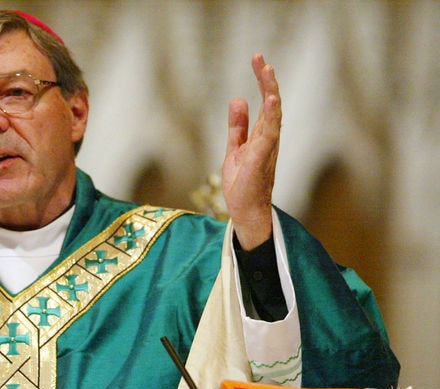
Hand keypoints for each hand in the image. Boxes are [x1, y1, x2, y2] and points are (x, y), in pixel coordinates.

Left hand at [223, 53, 281, 249]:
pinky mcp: (261, 158)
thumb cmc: (243, 184)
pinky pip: (270, 134)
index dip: (262, 81)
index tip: (257, 60)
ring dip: (270, 92)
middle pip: (271, 103)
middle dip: (266, 80)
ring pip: (273, 114)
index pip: (265, 102)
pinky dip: (271, 116)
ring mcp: (267, 148)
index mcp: (262, 135)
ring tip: (267, 71)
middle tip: (260, 58)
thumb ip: (237, 126)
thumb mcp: (235, 149)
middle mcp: (269, 138)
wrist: (245, 211)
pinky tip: (271, 100)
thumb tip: (238, 100)